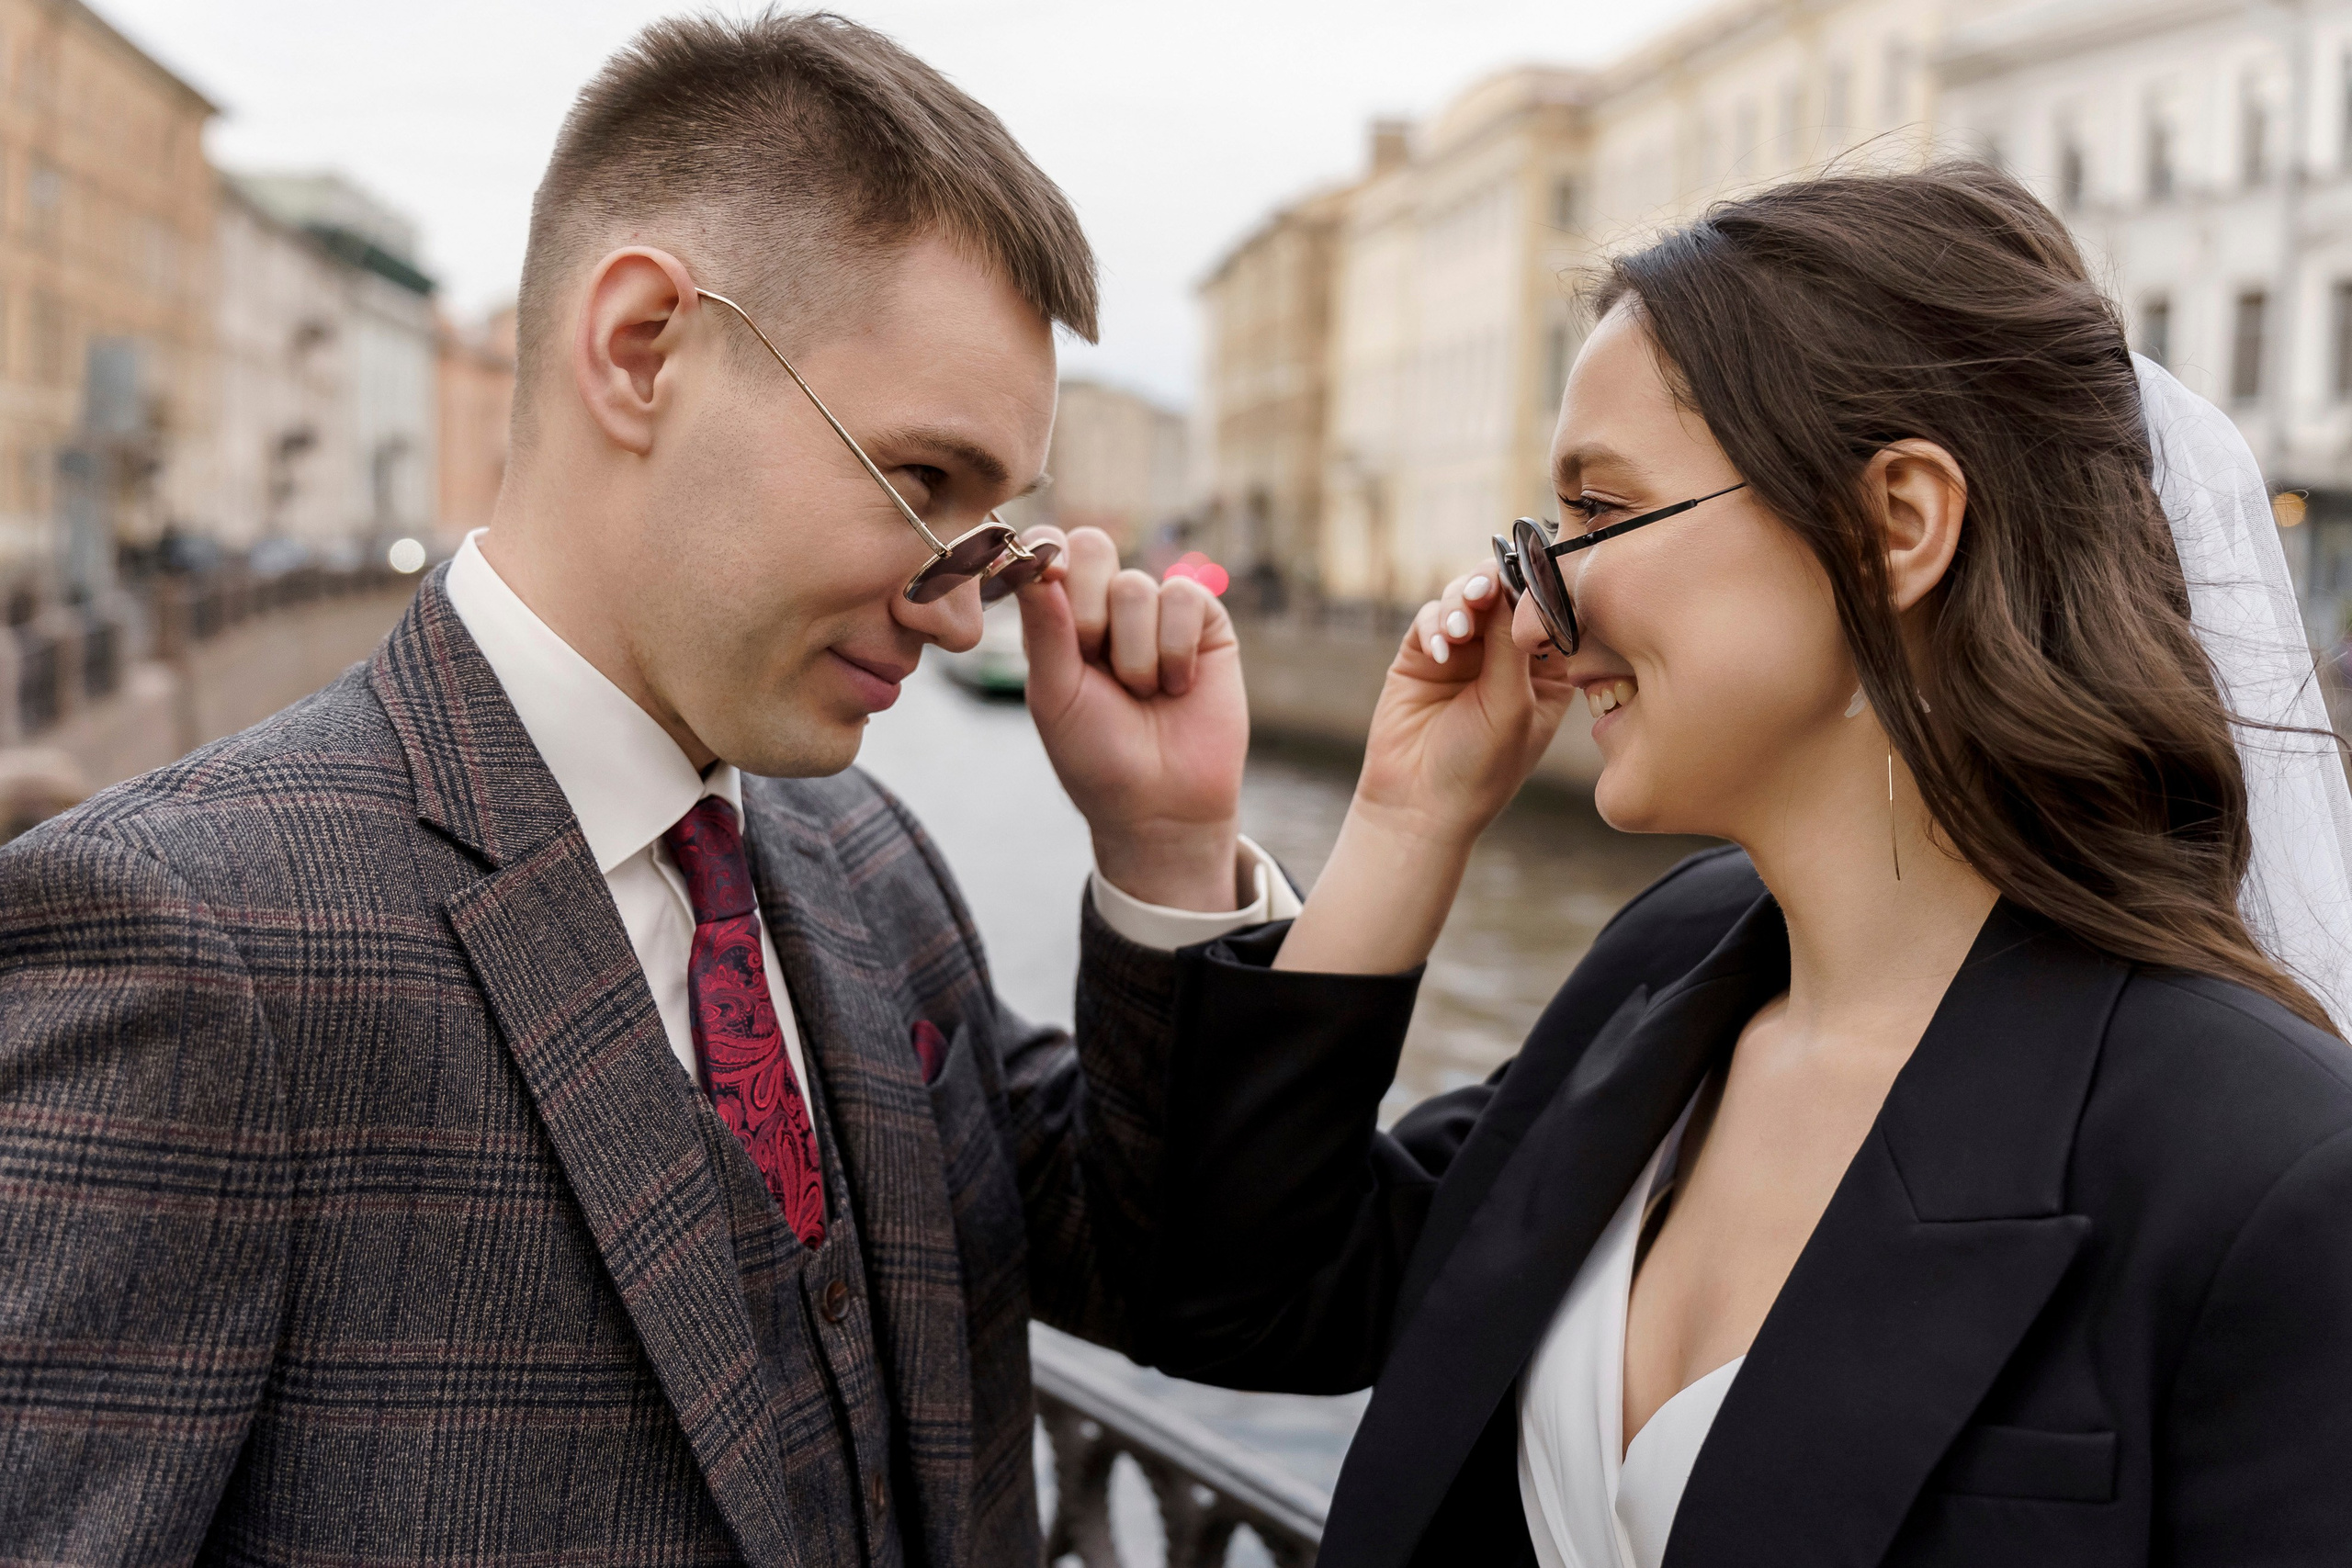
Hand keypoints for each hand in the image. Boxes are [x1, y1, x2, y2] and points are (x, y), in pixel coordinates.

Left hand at [1015, 526, 1247, 912]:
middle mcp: (1105, 605)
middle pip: (1091, 545)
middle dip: (1087, 610)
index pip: (1046, 550)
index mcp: (1057, 618)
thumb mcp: (1055, 695)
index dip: (1043, 554)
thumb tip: (1034, 561)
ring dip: (1133, 654)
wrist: (1161, 805)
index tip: (1044, 580)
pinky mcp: (1204, 621)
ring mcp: (1156, 611)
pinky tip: (1178, 685)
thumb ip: (1044, 628)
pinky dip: (1175, 649)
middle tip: (1093, 663)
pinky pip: (1184, 597)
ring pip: (1136, 586)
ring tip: (1143, 694)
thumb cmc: (1097, 756)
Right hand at [1273, 567, 1573, 974]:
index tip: (1533, 573)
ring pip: (1465, 597)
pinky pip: (1430, 618)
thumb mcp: (1511, 703)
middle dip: (1495, 584)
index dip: (1541, 586)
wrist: (1420, 805)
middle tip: (1485, 588)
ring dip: (1462, 602)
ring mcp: (1464, 652)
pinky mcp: (1422, 655)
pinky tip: (1440, 651)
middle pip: (1505, 593)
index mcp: (1546, 670)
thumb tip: (1507, 579)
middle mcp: (1505, 655)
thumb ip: (1510, 641)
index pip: (1549, 611)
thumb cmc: (1481, 767)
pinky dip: (1435, 625)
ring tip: (1459, 629)